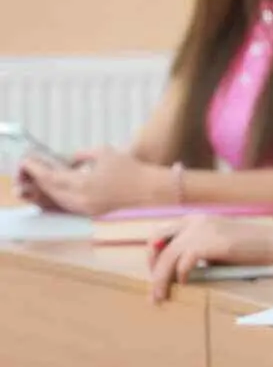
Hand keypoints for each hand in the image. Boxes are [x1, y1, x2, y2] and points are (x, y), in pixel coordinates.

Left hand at [19, 147, 169, 215]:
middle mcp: (81, 200)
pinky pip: (68, 205)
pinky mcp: (91, 213)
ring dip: (50, 189)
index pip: (50, 178)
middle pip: (51, 191)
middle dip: (40, 180)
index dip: (37, 169)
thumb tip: (67, 160)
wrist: (150, 190)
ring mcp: (85, 209)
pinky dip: (60, 196)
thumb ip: (80, 155)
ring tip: (45, 178)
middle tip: (34, 169)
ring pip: (58, 200)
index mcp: (83, 184)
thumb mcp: (103, 152)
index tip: (28, 161)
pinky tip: (61, 188)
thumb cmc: (130, 169)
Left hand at [147, 216, 272, 303]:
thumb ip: (200, 250)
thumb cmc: (252, 246)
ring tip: (161, 295)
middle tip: (155, 286)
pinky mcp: (212, 243)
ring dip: (160, 277)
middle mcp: (195, 222)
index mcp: (196, 220)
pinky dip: (180, 274)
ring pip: (167, 255)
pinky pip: (183, 261)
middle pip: (156, 241)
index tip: (156, 272)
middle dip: (151, 265)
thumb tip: (180, 269)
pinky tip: (186, 283)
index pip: (161, 233)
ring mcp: (202, 230)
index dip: (154, 254)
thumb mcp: (219, 244)